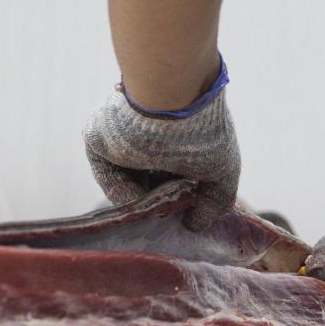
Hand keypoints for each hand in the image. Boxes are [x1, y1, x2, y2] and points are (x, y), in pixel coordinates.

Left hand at [83, 85, 239, 230]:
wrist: (169, 101)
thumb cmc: (203, 134)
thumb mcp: (224, 172)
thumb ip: (215, 203)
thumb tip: (194, 225)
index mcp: (180, 139)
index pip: (177, 178)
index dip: (182, 200)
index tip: (186, 218)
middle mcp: (151, 138)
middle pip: (150, 182)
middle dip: (159, 204)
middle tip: (167, 220)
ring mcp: (124, 139)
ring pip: (129, 182)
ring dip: (141, 203)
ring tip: (154, 212)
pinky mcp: (100, 141)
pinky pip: (108, 174)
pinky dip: (122, 192)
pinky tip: (138, 199)